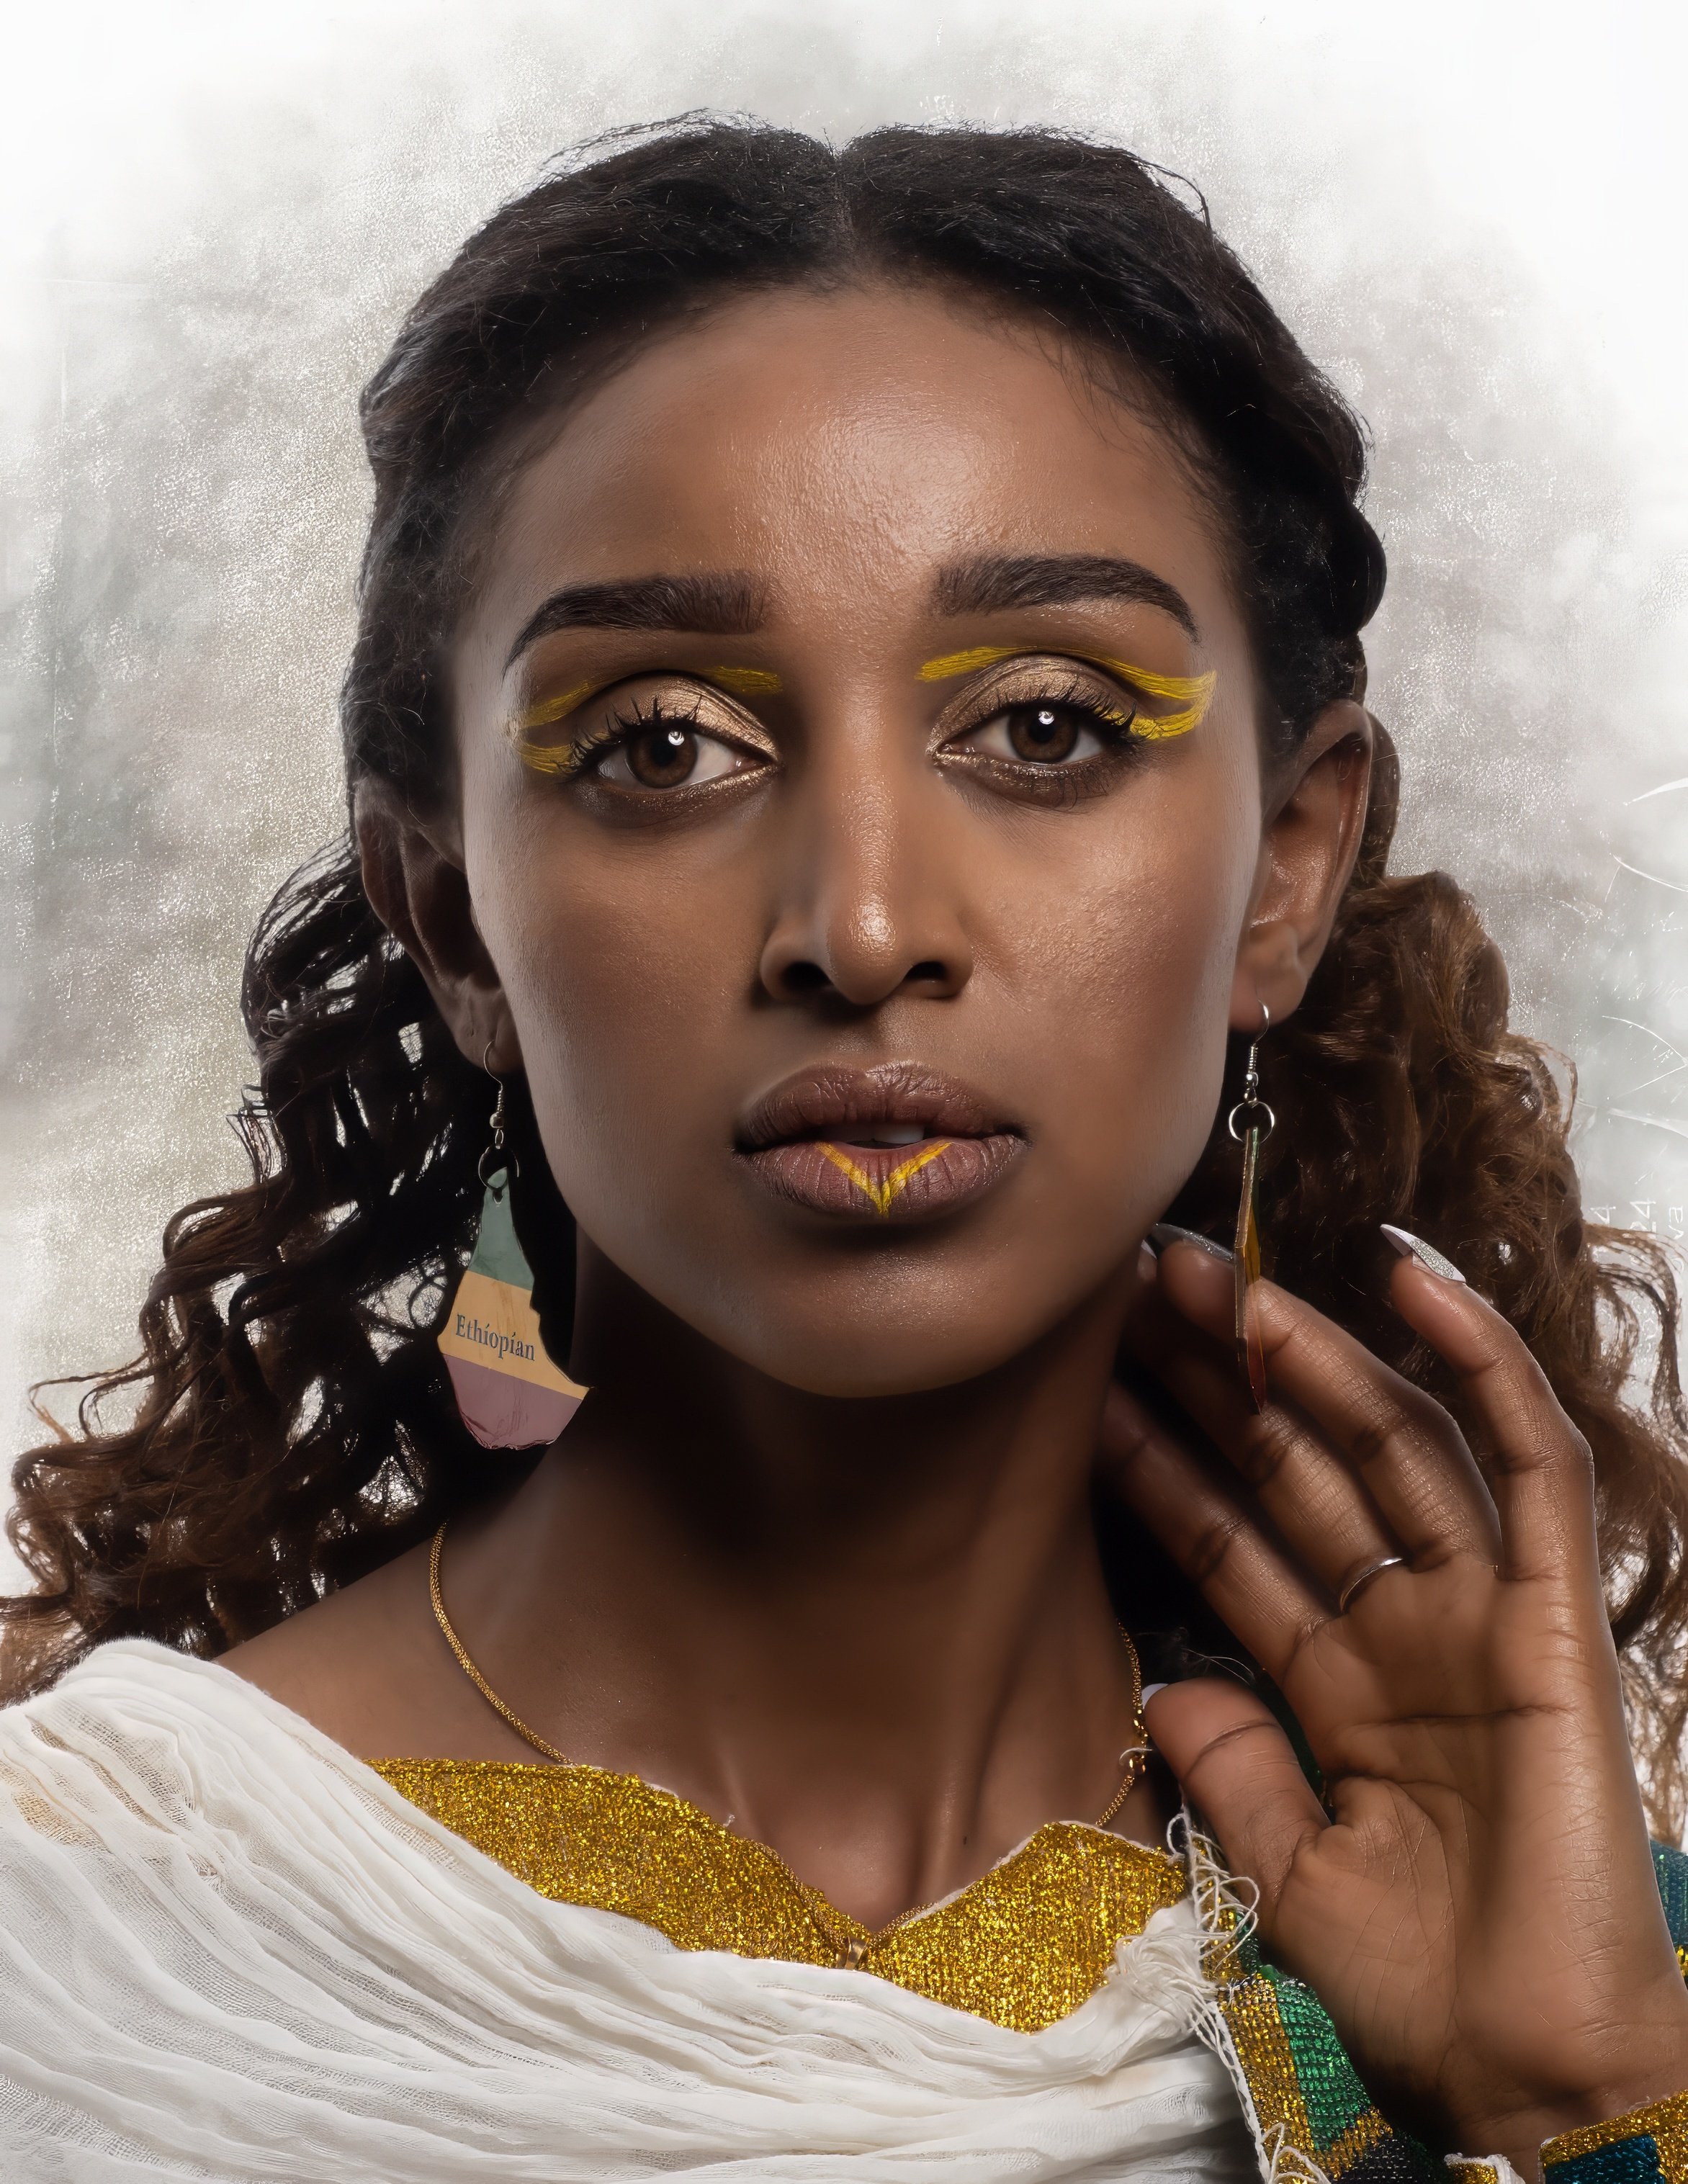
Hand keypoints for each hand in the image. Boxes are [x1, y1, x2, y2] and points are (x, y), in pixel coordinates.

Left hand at [1100, 1234, 1687, 2174]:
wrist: (1530, 2077)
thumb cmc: (1422, 1994)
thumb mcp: (1285, 1868)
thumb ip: (1233, 1766)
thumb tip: (1171, 1680)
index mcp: (1344, 1687)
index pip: (1234, 1540)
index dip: (1165, 1462)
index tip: (1083, 1385)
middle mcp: (1409, 1631)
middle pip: (1300, 1470)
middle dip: (1219, 1380)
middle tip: (1134, 1286)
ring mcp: (1483, 1613)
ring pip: (1391, 1445)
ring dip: (1310, 1353)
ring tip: (1218, 1277)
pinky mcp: (1556, 1615)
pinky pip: (1527, 1465)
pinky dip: (1481, 1364)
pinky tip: (1413, 1279)